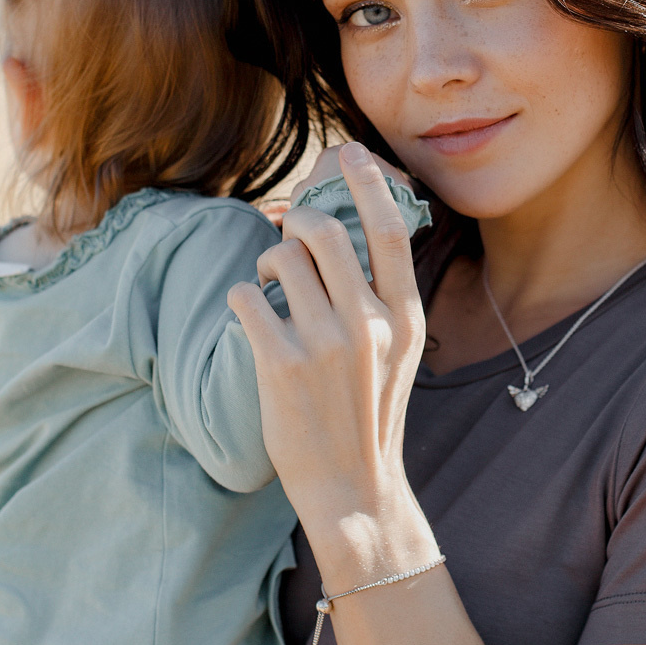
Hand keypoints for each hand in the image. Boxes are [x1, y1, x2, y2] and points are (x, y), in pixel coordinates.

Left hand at [228, 142, 434, 588]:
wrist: (353, 490)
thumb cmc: (369, 415)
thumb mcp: (398, 353)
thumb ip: (381, 299)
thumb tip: (350, 234)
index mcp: (403, 317)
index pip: (390, 230)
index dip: (367, 183)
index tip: (349, 154)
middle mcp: (369, 325)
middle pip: (326, 232)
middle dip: (297, 220)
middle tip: (287, 232)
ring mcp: (324, 344)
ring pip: (281, 261)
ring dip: (267, 264)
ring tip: (269, 286)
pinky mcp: (279, 365)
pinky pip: (246, 299)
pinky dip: (242, 299)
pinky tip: (250, 318)